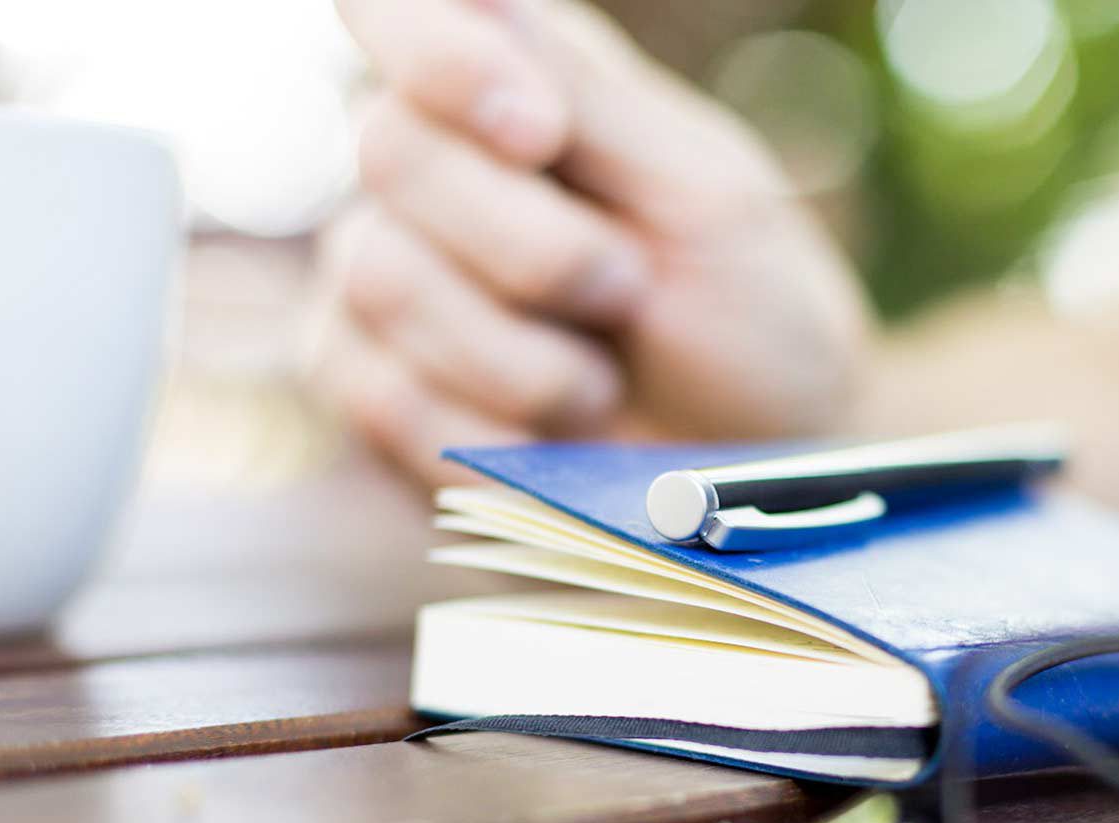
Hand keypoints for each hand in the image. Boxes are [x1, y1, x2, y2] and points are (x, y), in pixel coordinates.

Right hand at [317, 0, 870, 483]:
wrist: (749, 480)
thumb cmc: (749, 319)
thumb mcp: (701, 195)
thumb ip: (587, 92)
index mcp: (516, 79)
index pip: (399, 7)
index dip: (439, 55)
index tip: (538, 130)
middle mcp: (431, 162)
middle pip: (390, 149)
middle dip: (533, 247)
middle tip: (626, 293)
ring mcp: (385, 272)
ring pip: (380, 277)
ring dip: (521, 354)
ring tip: (602, 383)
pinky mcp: (368, 383)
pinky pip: (380, 394)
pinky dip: (486, 431)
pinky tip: (551, 441)